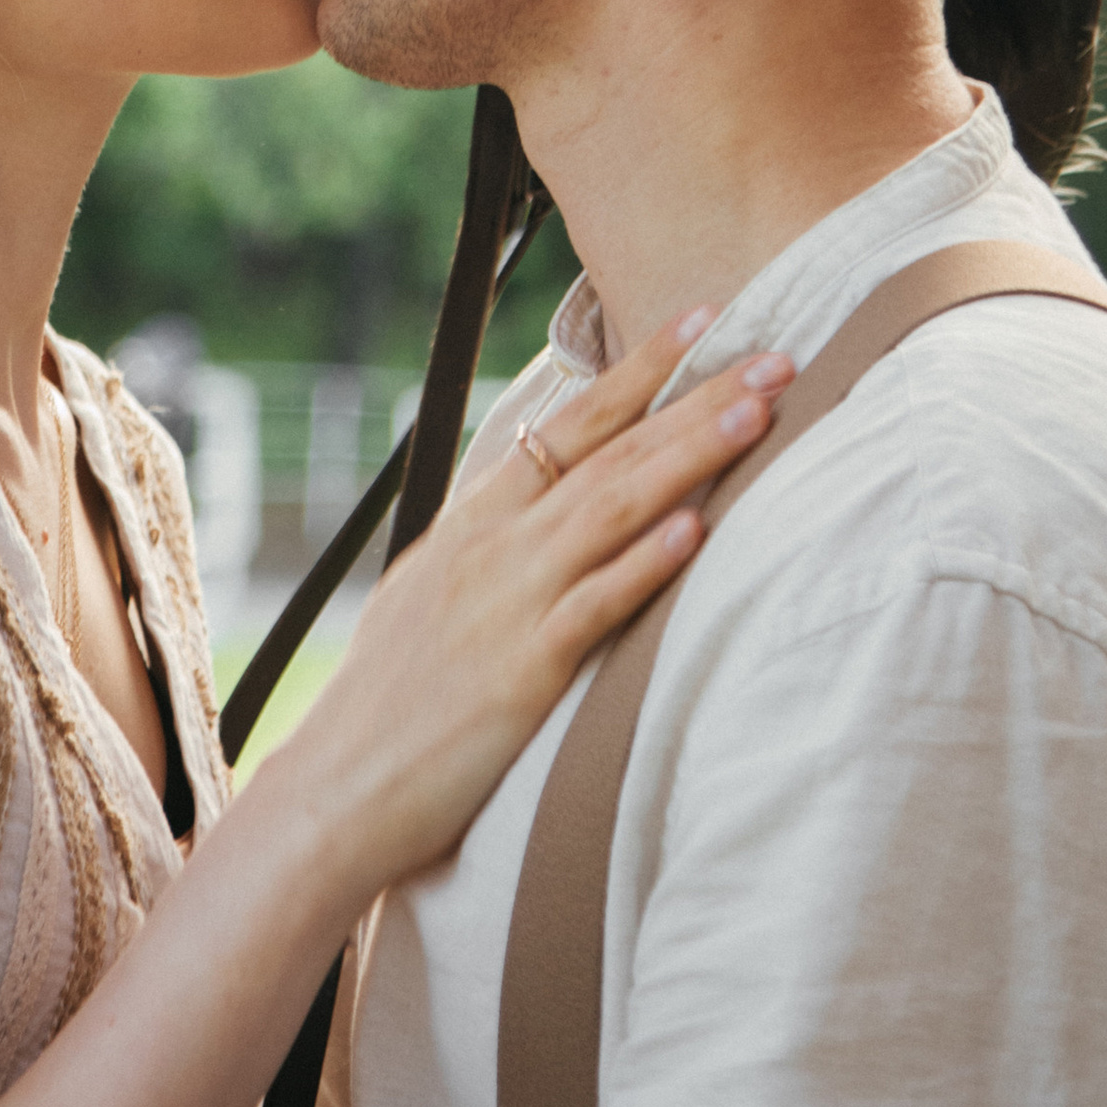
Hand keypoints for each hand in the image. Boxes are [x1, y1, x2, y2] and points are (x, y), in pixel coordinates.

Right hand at [263, 311, 791, 906]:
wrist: (334, 789)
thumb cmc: (386, 707)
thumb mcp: (429, 596)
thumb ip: (487, 550)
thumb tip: (533, 512)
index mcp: (474, 523)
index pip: (569, 423)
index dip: (639, 369)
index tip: (701, 318)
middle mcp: (494, 546)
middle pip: (609, 453)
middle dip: (694, 398)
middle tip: (772, 353)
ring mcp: (508, 602)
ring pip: (612, 509)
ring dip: (689, 456)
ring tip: (755, 413)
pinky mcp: (522, 670)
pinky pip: (594, 605)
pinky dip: (645, 563)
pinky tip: (694, 529)